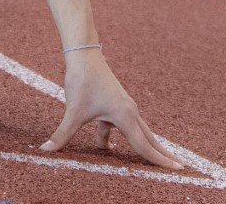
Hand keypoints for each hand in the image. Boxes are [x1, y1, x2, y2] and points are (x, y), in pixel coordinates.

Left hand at [41, 51, 181, 168]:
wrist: (84, 55)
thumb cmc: (82, 80)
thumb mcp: (72, 111)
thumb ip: (61, 134)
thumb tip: (45, 150)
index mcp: (124, 116)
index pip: (144, 146)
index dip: (160, 161)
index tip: (178, 170)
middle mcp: (130, 112)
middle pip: (149, 140)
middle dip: (163, 156)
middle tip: (181, 169)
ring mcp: (124, 108)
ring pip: (139, 132)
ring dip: (146, 147)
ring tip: (158, 161)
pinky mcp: (115, 105)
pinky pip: (122, 127)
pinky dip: (121, 138)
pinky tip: (104, 146)